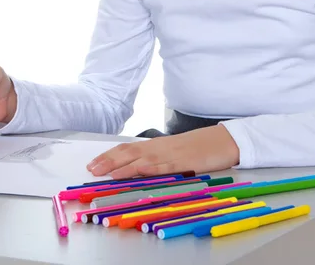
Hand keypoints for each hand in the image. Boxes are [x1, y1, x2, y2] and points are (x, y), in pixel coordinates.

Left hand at [86, 125, 240, 178]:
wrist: (222, 140)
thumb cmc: (197, 147)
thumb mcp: (173, 151)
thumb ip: (155, 158)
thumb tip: (134, 168)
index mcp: (156, 145)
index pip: (127, 149)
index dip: (109, 156)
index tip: (93, 164)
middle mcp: (159, 148)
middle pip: (129, 153)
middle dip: (108, 162)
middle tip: (91, 170)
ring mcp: (171, 155)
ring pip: (142, 160)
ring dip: (123, 167)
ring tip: (106, 173)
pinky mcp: (184, 163)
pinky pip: (164, 166)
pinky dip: (150, 168)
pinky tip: (139, 171)